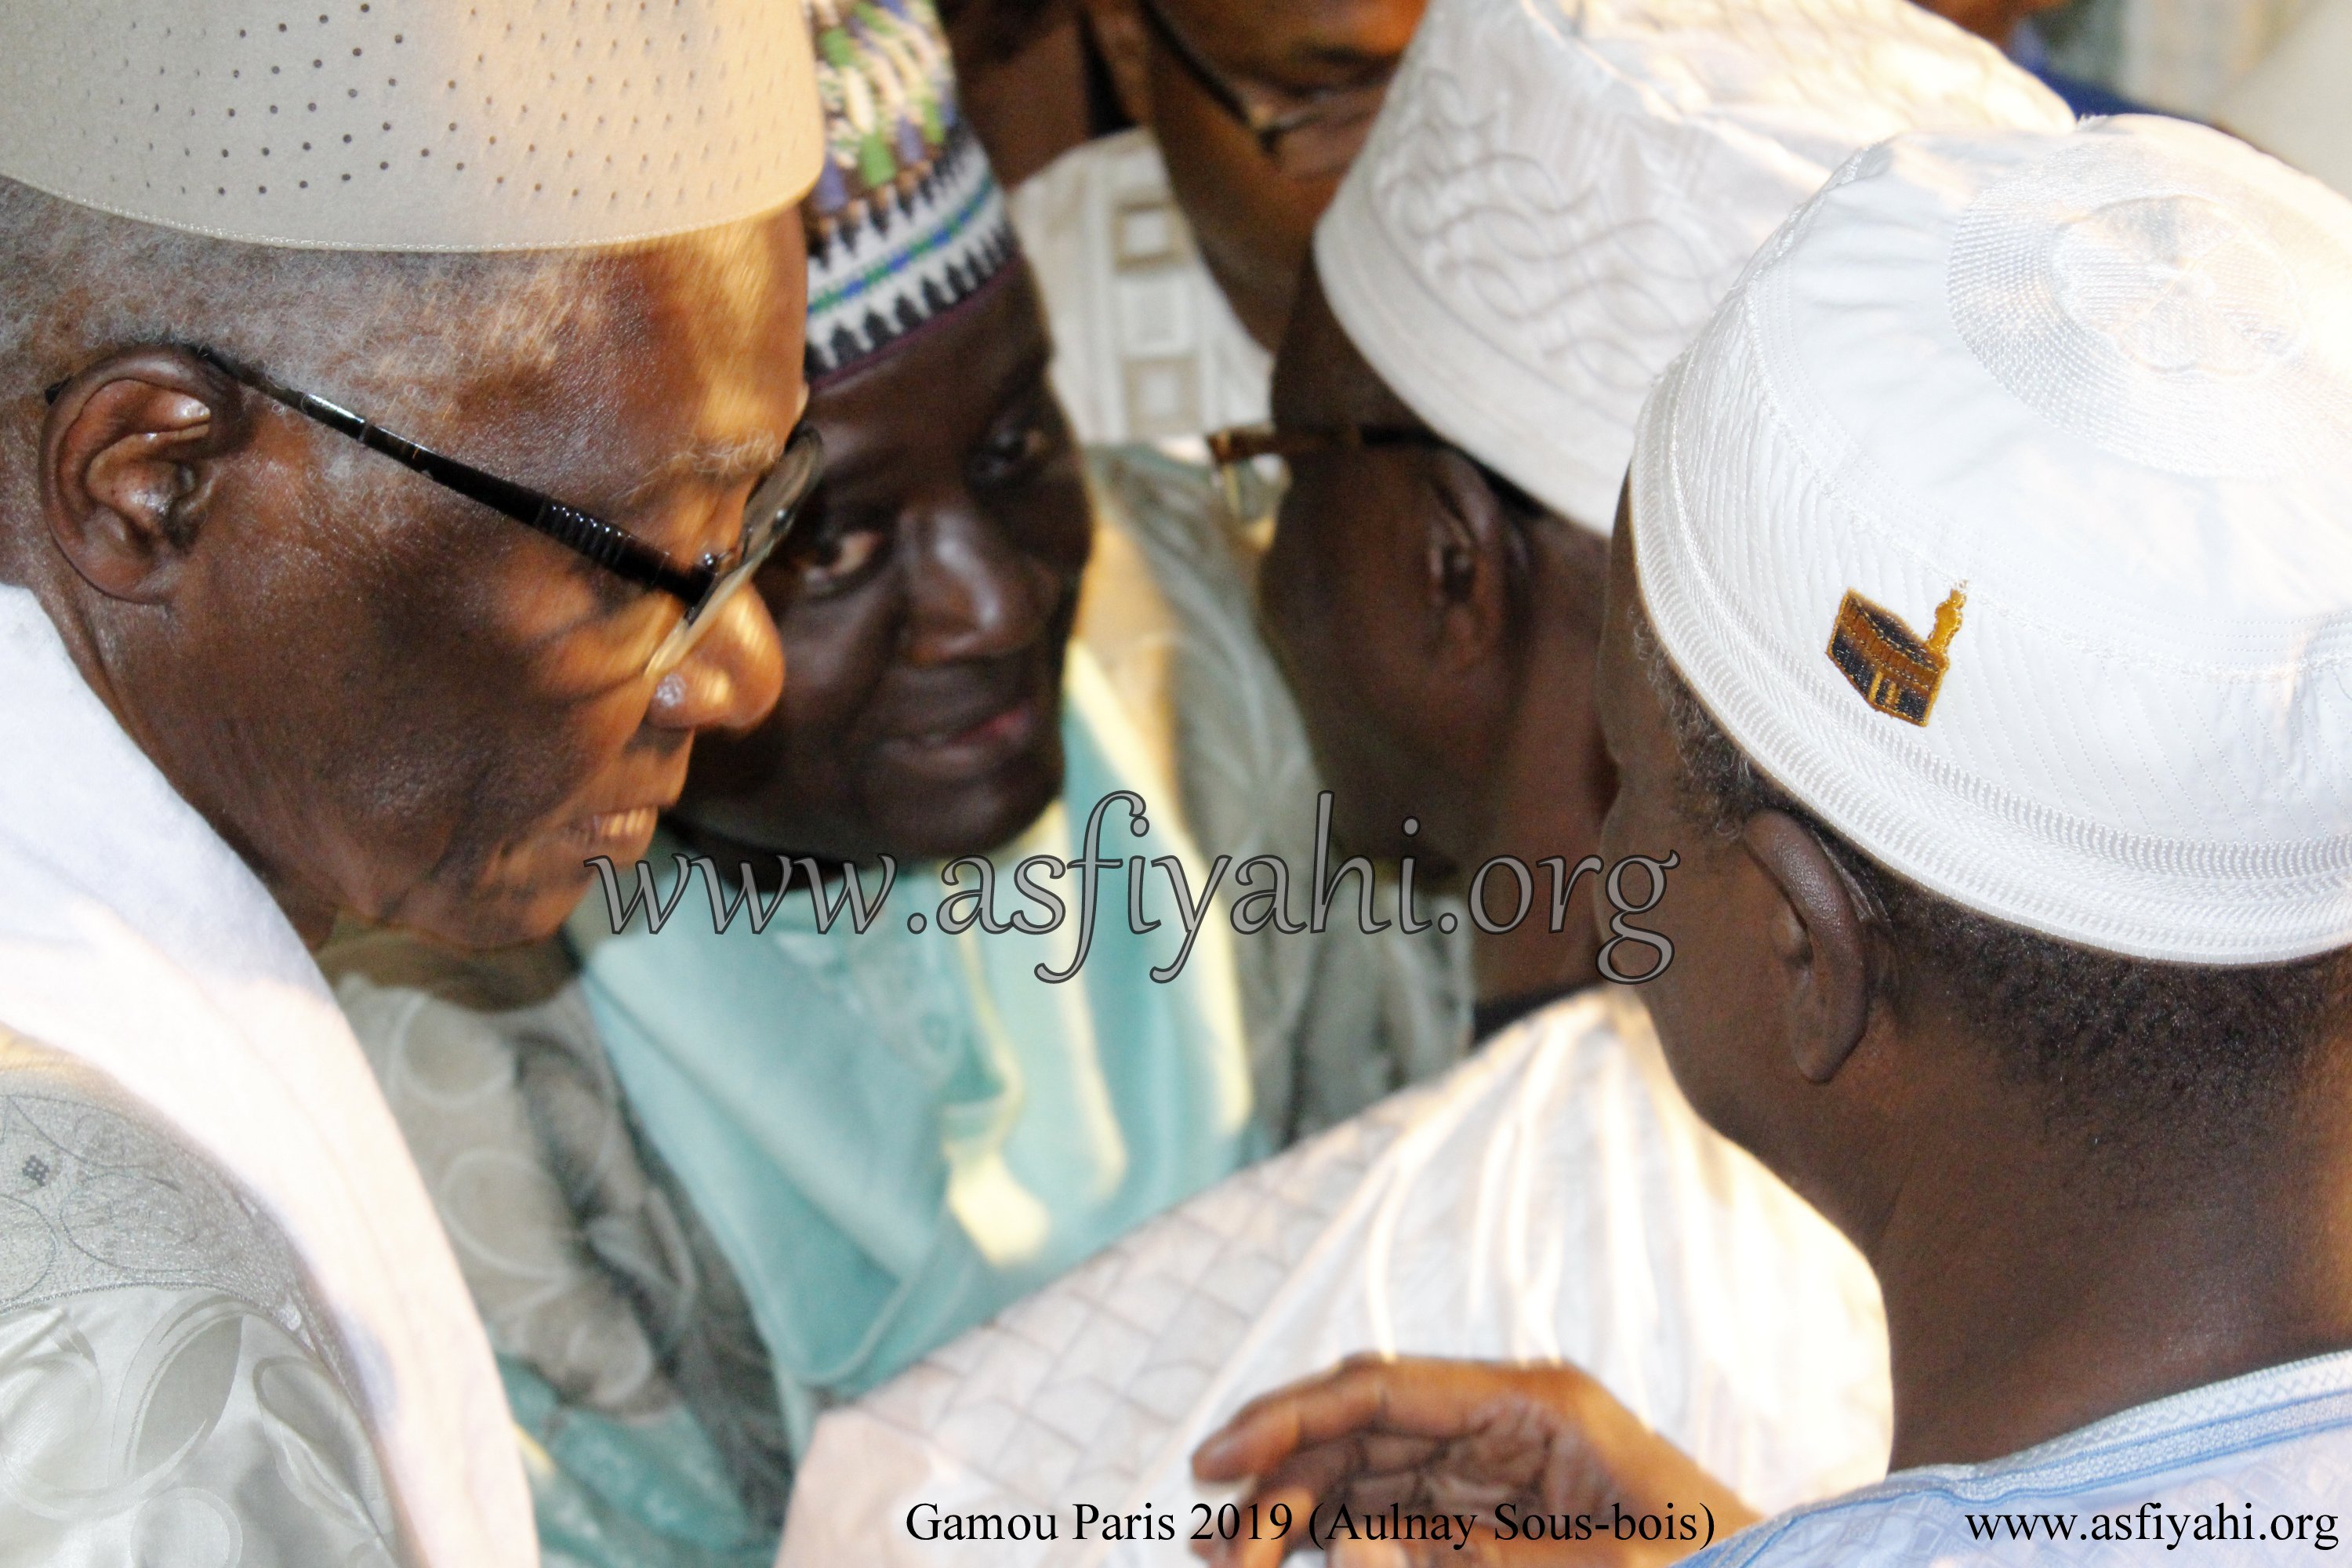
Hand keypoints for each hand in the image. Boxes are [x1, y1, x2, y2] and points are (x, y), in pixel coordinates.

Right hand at [1189, 1355, 1759, 1567]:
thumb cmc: (1718, 1565)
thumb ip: (1468, 1562)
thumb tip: (1342, 1545)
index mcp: (1535, 1403)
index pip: (1382, 1388)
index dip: (1288, 1417)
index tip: (1214, 1459)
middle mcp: (1503, 1424)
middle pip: (1359, 1433)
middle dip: (1278, 1482)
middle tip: (1213, 1551)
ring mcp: (1496, 1472)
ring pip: (1364, 1478)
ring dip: (1293, 1513)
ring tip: (1220, 1556)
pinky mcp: (1494, 1520)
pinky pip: (1393, 1518)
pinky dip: (1337, 1536)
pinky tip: (1283, 1554)